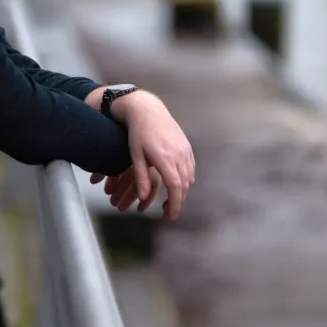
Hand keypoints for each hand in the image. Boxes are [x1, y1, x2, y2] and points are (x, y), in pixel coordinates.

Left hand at [96, 91, 195, 220]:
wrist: (148, 110)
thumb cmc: (137, 133)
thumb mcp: (135, 155)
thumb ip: (141, 177)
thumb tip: (144, 198)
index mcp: (164, 158)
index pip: (175, 187)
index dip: (175, 204)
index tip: (170, 216)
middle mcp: (178, 154)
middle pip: (184, 185)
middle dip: (178, 201)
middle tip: (168, 212)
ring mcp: (185, 149)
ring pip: (189, 177)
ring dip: (182, 191)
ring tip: (171, 199)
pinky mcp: (187, 146)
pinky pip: (191, 167)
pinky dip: (186, 179)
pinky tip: (176, 183)